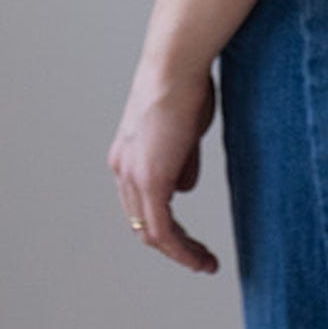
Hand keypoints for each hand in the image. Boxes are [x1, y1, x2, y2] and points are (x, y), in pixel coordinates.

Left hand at [106, 57, 220, 273]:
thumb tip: (183, 189)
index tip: (188, 233)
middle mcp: (123, 169)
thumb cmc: (186, 84)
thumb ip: (182, 160)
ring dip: (179, 252)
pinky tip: (200, 259)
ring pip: (151, 232)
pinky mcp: (150, 182)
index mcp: (128, 155)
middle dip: (172, 243)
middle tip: (198, 256)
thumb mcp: (185, 130)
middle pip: (143, 221)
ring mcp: (133, 177)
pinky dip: (181, 250)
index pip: (142, 200)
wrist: (177, 66)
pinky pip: (163, 231)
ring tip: (204, 263)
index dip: (165, 220)